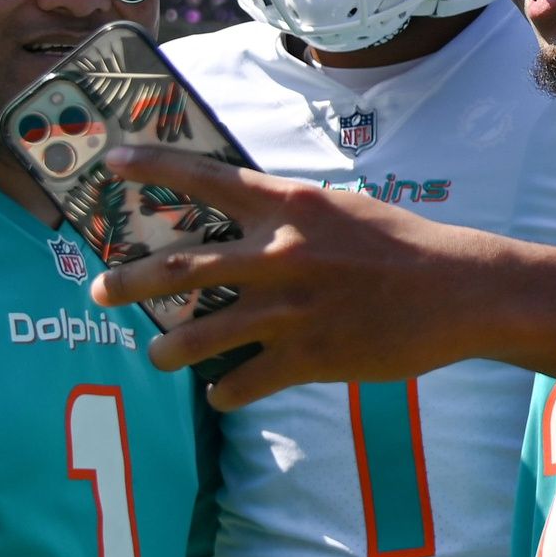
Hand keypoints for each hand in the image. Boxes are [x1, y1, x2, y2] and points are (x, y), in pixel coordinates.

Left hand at [90, 147, 494, 408]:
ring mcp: (290, 309)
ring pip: (201, 334)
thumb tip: (242, 224)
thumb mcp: (337, 210)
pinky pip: (244, 381)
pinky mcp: (308, 356)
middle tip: (99, 289)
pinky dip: (225, 391)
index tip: (109, 163)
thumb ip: (286, 216)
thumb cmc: (399, 245)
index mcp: (288, 206)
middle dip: (130, 281)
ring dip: (169, 348)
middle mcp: (279, 253)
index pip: (206, 177)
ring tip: (156, 355)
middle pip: (181, 266)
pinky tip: (220, 393)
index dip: (152, 168)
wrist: (456, 291)